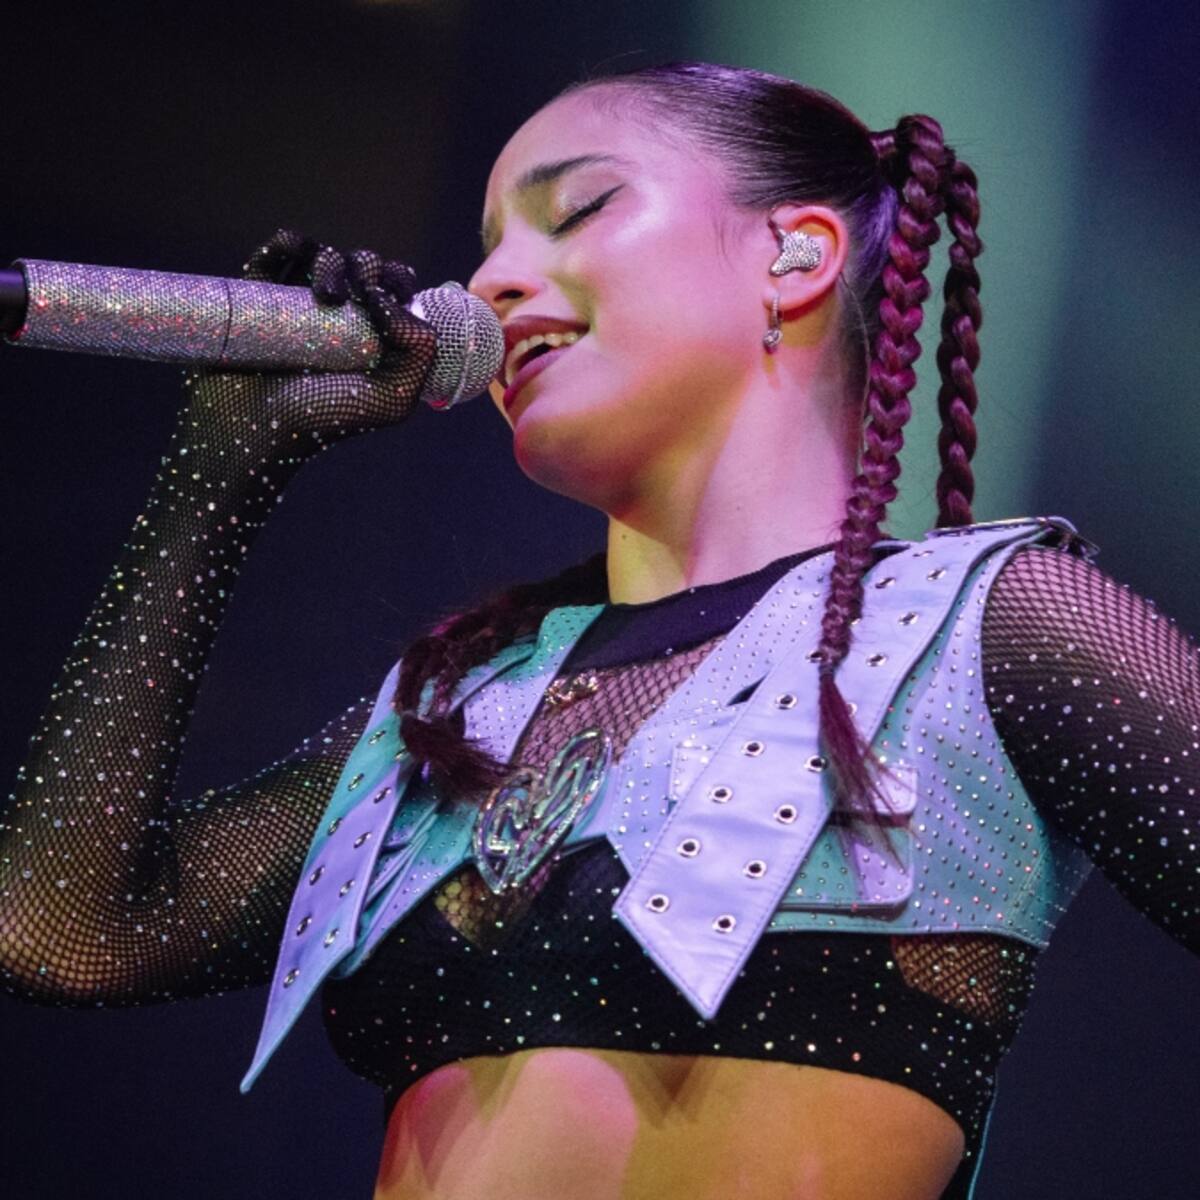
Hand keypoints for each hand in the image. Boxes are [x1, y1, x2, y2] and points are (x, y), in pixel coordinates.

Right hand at [181, 229, 436, 462]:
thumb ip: (419, 351)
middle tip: (353, 297)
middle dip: (365, 268)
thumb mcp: (393, 399)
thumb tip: (384, 295)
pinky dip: (289, 241)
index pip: (395, 286)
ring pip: (324, 254)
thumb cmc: (324, 419)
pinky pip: (278, 251)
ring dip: (331, 261)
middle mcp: (338, 316)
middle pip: (362, 264)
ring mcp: (297, 302)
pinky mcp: (257, 293)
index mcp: (374, 335)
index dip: (398, 279)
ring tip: (324, 296)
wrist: (254, 428)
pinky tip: (296, 252)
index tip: (389, 295)